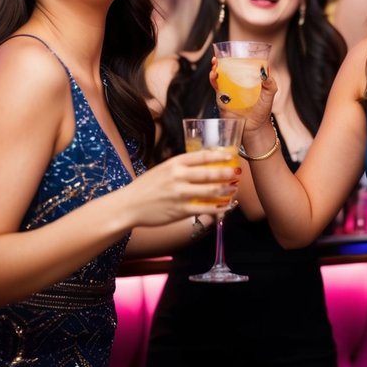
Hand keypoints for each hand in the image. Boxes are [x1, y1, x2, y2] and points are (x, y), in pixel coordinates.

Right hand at [124, 150, 240, 226]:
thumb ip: (181, 166)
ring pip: (212, 191)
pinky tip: (226, 206)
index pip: (203, 156)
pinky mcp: (181, 211)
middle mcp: (178, 177)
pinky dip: (219, 207)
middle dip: (228, 173)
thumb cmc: (146, 187)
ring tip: (234, 189)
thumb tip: (204, 163)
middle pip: (211, 173)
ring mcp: (180, 194)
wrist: (128, 206)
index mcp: (174, 163)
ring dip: (227, 190)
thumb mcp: (162, 169)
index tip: (231, 156)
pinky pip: (206, 209)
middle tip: (238, 173)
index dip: (220, 155)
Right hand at [210, 56, 276, 135]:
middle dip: (224, 60)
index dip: (240, 57)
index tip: (236, 50)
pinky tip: (213, 75)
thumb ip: (270, 85)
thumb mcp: (269, 96)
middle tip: (220, 55)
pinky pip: (216, 86)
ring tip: (215, 62)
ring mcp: (230, 89)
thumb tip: (265, 73)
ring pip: (221, 75)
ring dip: (216, 67)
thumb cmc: (263, 112)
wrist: (253, 128)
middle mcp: (239, 83)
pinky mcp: (223, 97)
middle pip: (230, 68)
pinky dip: (213, 79)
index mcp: (251, 80)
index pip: (245, 65)